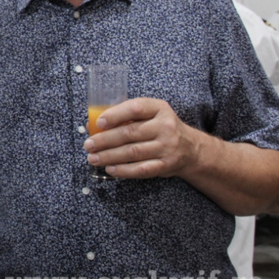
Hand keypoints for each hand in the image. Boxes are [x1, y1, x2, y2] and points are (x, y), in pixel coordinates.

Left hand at [83, 97, 200, 178]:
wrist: (190, 148)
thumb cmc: (159, 127)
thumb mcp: (148, 114)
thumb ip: (124, 116)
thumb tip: (92, 125)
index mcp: (159, 108)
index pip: (135, 108)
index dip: (115, 115)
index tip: (99, 123)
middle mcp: (165, 126)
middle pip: (130, 133)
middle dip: (105, 140)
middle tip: (88, 145)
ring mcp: (167, 146)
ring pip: (133, 152)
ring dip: (109, 156)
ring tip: (93, 158)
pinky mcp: (166, 164)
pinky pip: (141, 169)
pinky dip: (123, 170)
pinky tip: (110, 169)